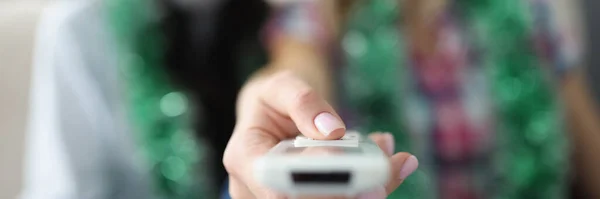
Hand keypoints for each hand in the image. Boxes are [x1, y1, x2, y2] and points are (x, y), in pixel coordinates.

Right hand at [223, 71, 418, 198]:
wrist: (273, 118)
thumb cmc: (273, 102)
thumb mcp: (280, 86)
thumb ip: (302, 101)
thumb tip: (332, 130)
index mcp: (243, 158)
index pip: (275, 186)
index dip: (312, 184)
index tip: (343, 161)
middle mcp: (257, 189)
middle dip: (349, 192)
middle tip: (387, 172)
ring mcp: (281, 198)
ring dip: (365, 190)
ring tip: (395, 163)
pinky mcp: (310, 198)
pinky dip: (368, 187)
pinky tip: (392, 166)